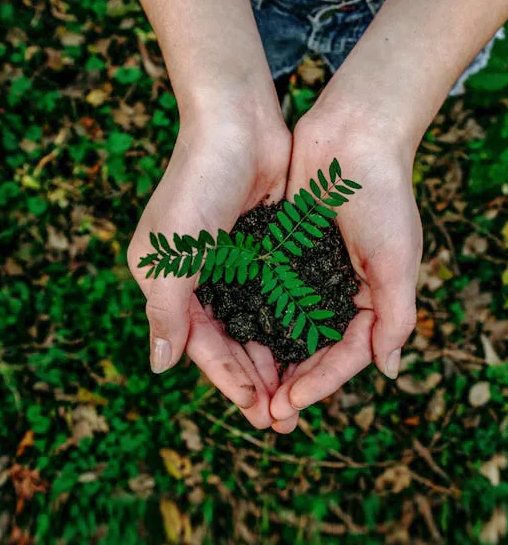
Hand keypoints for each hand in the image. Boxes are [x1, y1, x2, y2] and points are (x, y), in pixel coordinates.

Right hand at [128, 108, 290, 428]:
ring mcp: (237, 268)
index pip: (203, 347)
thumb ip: (166, 310)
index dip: (229, 381)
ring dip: (277, 361)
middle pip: (233, 344)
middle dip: (257, 381)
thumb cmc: (198, 185)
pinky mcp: (266, 253)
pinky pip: (279, 300)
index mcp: (173, 285)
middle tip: (284, 418)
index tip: (257, 411)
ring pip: (258, 327)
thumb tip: (160, 366)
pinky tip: (310, 350)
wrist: (238, 126)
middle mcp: (204, 282)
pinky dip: (291, 326)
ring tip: (300, 395)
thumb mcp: (170, 252)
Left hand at [269, 109, 422, 423]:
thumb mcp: (399, 260)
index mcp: (371, 299)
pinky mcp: (284, 253)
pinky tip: (236, 342)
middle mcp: (340, 292)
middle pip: (314, 350)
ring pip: (287, 329)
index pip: (345, 355)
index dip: (320, 383)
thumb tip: (388, 371)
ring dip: (270, 360)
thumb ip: (396, 317)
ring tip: (248, 391)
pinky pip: (268, 295)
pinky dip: (255, 320)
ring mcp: (310, 274)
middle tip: (266, 415)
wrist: (353, 136)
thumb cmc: (383, 197)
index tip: (290, 405)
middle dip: (292, 383)